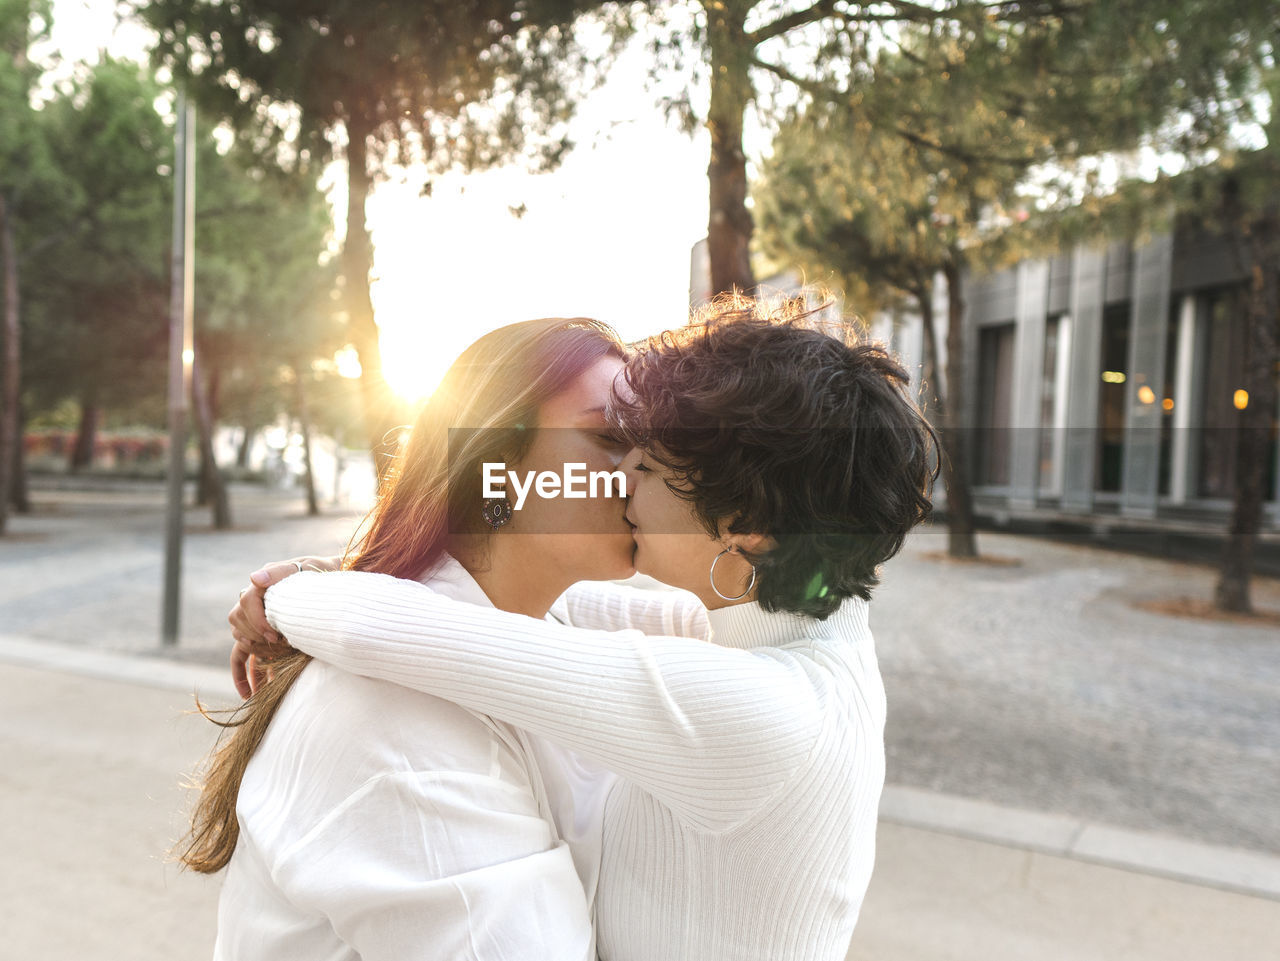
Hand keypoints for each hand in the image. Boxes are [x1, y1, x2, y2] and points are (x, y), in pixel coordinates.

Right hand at [228, 557, 331, 697]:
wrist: (335, 584)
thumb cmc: (323, 574)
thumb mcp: (308, 566)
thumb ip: (280, 572)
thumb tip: (254, 578)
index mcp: (263, 584)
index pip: (246, 601)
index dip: (258, 619)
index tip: (274, 633)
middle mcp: (254, 602)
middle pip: (238, 621)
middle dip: (258, 637)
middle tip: (280, 646)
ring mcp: (256, 621)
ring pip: (240, 641)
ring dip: (254, 655)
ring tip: (272, 668)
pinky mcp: (263, 638)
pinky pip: (242, 658)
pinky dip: (244, 675)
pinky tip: (251, 693)